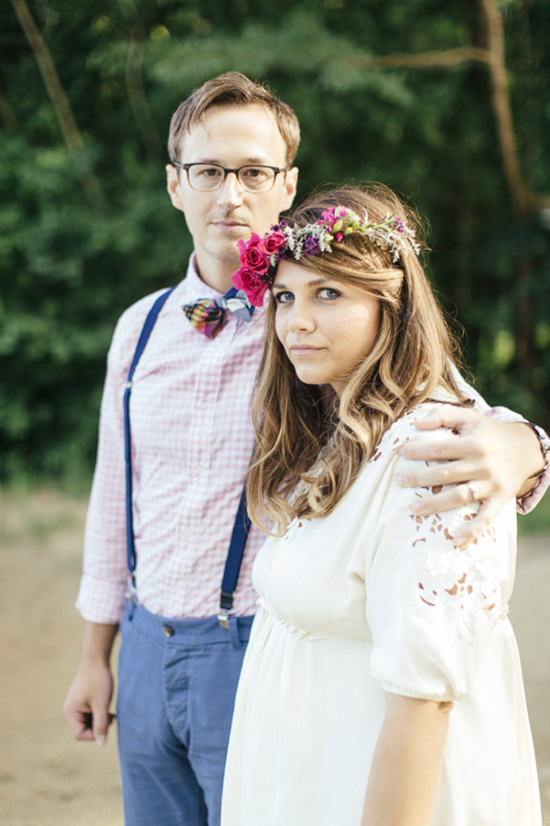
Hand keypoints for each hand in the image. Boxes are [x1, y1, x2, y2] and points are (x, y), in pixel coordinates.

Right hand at [63, 661, 114, 744]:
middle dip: (97, 726)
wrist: (97, 658)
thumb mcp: (101, 704)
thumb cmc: (99, 680)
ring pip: (87, 722)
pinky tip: (107, 708)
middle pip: (83, 729)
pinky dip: (98, 713)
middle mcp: (70, 709)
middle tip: (111, 717)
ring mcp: (76, 704)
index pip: (79, 734)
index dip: (94, 734)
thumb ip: (101, 724)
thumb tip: (102, 744)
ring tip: (109, 711)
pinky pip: (89, 714)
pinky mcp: (82, 700)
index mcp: (71, 712)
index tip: (107, 724)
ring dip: (99, 720)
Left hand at [396, 407, 542, 547]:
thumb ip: (442, 415)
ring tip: (413, 508)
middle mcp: (483, 464)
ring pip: (461, 496)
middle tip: (399, 481)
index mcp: (474, 442)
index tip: (399, 452)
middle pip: (446, 473)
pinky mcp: (500, 499)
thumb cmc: (489, 432)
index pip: (440, 448)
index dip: (418, 450)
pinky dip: (472, 531)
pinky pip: (486, 518)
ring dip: (436, 504)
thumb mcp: (469, 417)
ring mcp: (491, 484)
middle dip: (420, 478)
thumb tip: (416, 423)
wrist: (526, 447)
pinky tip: (455, 541)